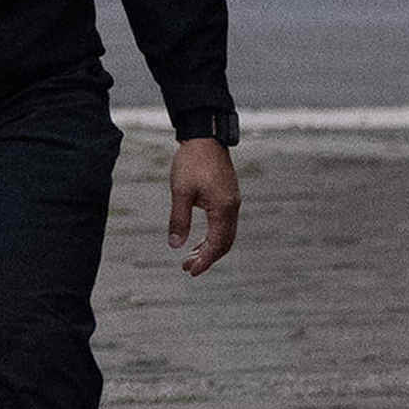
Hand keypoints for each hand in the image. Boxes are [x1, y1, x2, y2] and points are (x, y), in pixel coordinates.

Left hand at [165, 136, 239, 274]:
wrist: (204, 136)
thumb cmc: (191, 162)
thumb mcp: (180, 191)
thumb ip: (179, 220)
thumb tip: (175, 245)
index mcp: (223, 208)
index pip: (216, 244)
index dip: (204, 260)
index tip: (190, 271)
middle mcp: (232, 207)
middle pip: (224, 243)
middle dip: (207, 258)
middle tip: (187, 268)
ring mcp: (232, 201)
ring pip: (225, 234)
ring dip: (209, 248)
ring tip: (190, 257)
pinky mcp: (228, 196)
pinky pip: (224, 224)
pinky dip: (212, 236)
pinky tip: (197, 239)